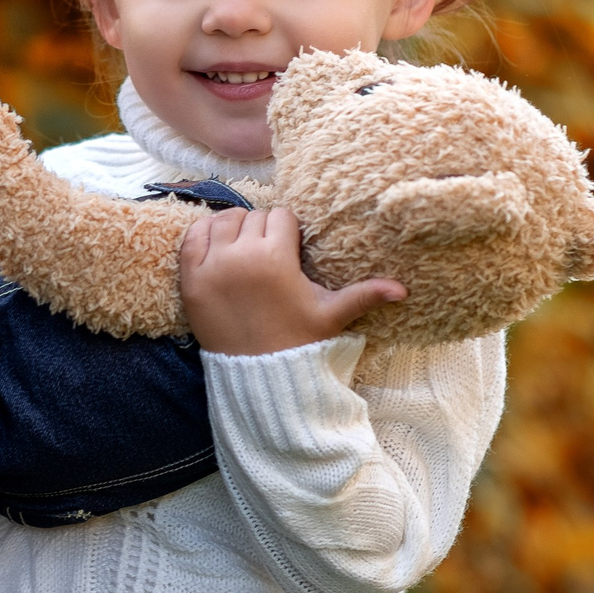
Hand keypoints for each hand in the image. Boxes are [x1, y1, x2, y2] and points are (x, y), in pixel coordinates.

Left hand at [177, 207, 406, 355]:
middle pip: (253, 216)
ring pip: (223, 220)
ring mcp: (211, 266)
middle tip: (268, 254)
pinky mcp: (190, 278)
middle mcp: (241, 255)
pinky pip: (193, 236)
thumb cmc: (297, 341)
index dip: (287, 231)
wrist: (258, 376)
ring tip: (244, 249)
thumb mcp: (332, 315)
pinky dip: (203, 235)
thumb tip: (403, 290)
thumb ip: (365, 295)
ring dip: (234, 228)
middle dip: (263, 230)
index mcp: (276, 257)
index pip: (282, 217)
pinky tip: (218, 248)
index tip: (289, 250)